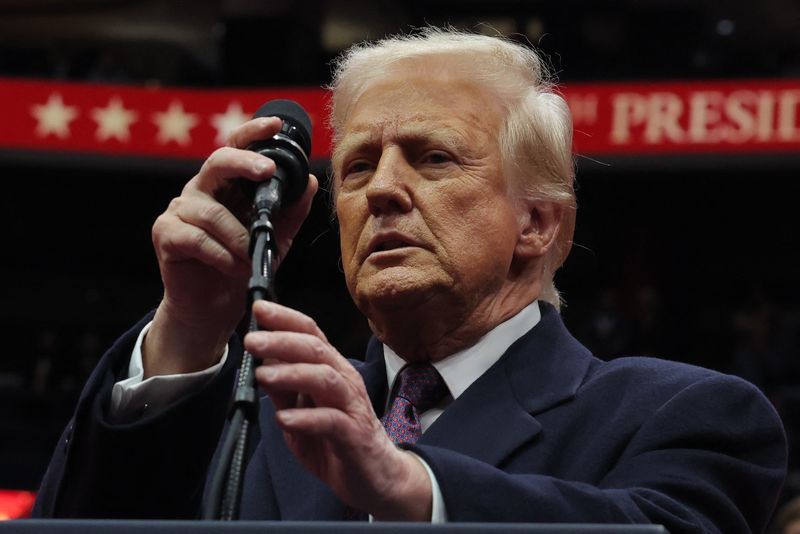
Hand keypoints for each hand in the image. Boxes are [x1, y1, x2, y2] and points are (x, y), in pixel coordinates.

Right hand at [143, 118, 317, 376]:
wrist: (213, 308)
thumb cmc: (241, 267)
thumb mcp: (275, 238)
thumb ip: (290, 211)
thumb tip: (309, 180)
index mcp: (226, 186)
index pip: (236, 148)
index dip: (254, 132)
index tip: (276, 125)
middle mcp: (201, 190)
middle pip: (218, 162)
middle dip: (244, 164)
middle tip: (267, 172)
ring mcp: (179, 210)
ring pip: (213, 213)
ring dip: (238, 239)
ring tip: (249, 259)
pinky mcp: (165, 234)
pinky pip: (197, 237)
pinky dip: (220, 254)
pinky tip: (231, 267)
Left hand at [246, 301, 432, 520]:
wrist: (375, 476)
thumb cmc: (336, 439)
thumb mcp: (299, 412)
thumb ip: (282, 388)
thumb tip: (260, 360)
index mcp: (330, 369)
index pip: (309, 334)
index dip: (285, 319)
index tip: (258, 307)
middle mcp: (343, 380)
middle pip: (315, 349)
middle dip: (282, 341)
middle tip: (252, 340)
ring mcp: (350, 406)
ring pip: (325, 379)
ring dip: (292, 374)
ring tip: (263, 376)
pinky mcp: (354, 435)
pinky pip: (331, 421)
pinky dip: (306, 418)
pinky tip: (284, 418)